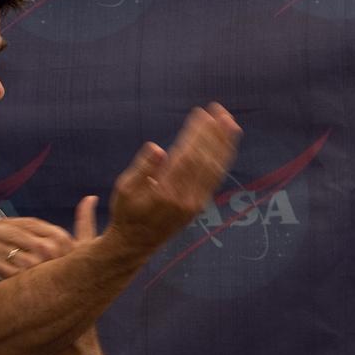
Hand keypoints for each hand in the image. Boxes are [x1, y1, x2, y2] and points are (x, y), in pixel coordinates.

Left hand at [0, 196, 97, 277]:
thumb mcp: (87, 246)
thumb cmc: (84, 275)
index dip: (10, 221)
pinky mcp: (24, 280)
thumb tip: (90, 197)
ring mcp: (36, 265)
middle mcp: (48, 249)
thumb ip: (86, 221)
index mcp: (60, 237)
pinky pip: (1, 267)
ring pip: (4, 249)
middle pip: (13, 234)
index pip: (28, 223)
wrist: (81, 303)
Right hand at [105, 104, 239, 255]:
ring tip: (230, 122)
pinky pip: (215, 179)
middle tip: (219, 110)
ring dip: (224, 145)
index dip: (197, 134)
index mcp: (164, 192)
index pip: (187, 157)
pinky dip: (222, 159)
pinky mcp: (199, 206)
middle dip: (214, 134)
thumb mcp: (124, 190)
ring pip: (215, 170)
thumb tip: (158, 148)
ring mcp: (194, 204)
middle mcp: (184, 200)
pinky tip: (225, 145)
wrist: (135, 244)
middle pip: (205, 161)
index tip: (201, 113)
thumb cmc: (126, 212)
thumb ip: (142, 168)